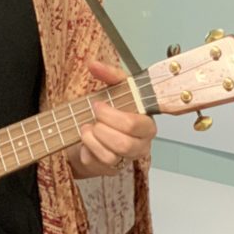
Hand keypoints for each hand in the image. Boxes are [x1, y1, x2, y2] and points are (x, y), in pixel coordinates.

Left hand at [67, 60, 157, 178]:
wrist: (95, 127)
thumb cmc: (111, 109)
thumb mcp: (113, 88)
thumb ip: (108, 74)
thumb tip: (94, 64)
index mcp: (146, 124)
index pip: (135, 125)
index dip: (112, 115)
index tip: (98, 105)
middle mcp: (141, 144)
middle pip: (123, 143)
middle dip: (101, 128)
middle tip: (92, 118)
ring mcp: (127, 159)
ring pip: (111, 155)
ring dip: (92, 139)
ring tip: (87, 128)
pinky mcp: (112, 169)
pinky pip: (98, 163)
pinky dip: (87, 150)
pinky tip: (87, 141)